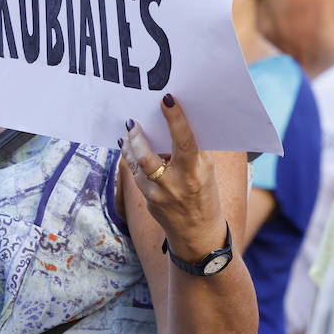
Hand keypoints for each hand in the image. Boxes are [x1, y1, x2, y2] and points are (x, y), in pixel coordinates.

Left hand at [120, 95, 227, 261]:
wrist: (198, 234)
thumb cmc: (204, 193)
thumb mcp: (206, 169)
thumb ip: (192, 148)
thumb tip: (175, 118)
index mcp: (196, 173)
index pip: (185, 142)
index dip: (176, 119)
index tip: (166, 99)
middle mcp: (176, 184)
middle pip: (149, 157)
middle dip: (139, 135)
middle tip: (132, 120)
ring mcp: (158, 195)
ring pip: (137, 164)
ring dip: (130, 144)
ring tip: (129, 129)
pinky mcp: (147, 201)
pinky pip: (134, 174)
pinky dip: (130, 157)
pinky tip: (127, 145)